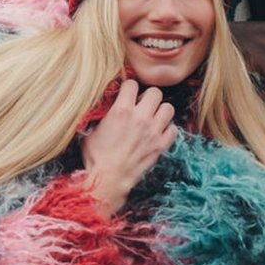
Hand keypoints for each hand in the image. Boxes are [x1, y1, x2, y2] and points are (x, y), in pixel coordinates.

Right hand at [82, 80, 176, 216]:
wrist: (108, 180)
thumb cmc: (96, 157)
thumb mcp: (91, 130)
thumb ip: (101, 114)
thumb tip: (105, 104)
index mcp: (121, 111)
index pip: (132, 84)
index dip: (128, 87)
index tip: (126, 94)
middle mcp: (141, 118)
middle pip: (155, 92)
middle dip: (148, 96)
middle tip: (142, 105)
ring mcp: (154, 131)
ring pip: (168, 108)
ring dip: (160, 111)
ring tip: (152, 117)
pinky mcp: (161, 145)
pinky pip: (174, 128)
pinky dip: (168, 129)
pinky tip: (158, 132)